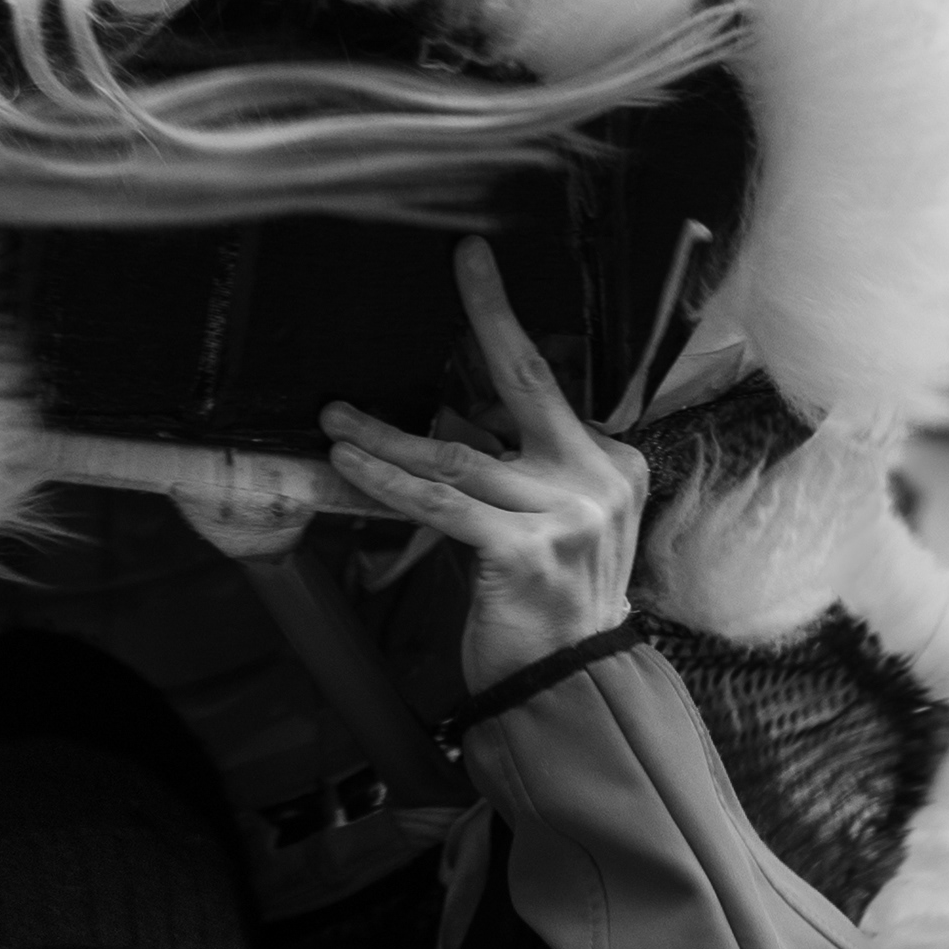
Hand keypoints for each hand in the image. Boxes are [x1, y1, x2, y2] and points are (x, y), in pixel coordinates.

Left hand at [320, 238, 646, 688]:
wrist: (571, 688)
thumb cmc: (546, 607)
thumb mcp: (545, 524)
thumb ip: (509, 471)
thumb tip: (445, 420)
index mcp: (612, 464)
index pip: (544, 391)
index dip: (501, 330)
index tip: (474, 266)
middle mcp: (597, 480)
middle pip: (527, 384)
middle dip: (490, 315)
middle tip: (461, 260)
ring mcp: (565, 515)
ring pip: (457, 455)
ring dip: (387, 433)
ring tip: (337, 416)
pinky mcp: (523, 552)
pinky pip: (440, 504)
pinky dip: (388, 481)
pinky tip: (350, 461)